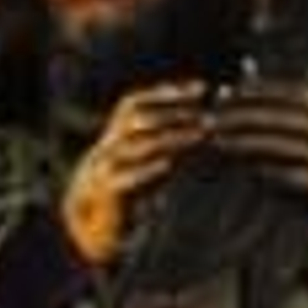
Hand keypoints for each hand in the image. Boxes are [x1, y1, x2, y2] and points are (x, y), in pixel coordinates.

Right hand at [61, 80, 212, 263]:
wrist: (98, 218)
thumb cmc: (132, 179)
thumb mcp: (151, 153)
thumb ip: (172, 134)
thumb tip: (209, 113)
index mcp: (116, 130)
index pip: (137, 101)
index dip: (168, 92)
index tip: (201, 88)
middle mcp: (109, 143)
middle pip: (140, 119)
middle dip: (175, 114)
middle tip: (205, 115)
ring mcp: (106, 166)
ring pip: (138, 145)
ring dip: (172, 138)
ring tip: (199, 136)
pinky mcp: (108, 190)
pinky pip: (127, 177)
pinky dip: (148, 169)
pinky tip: (168, 164)